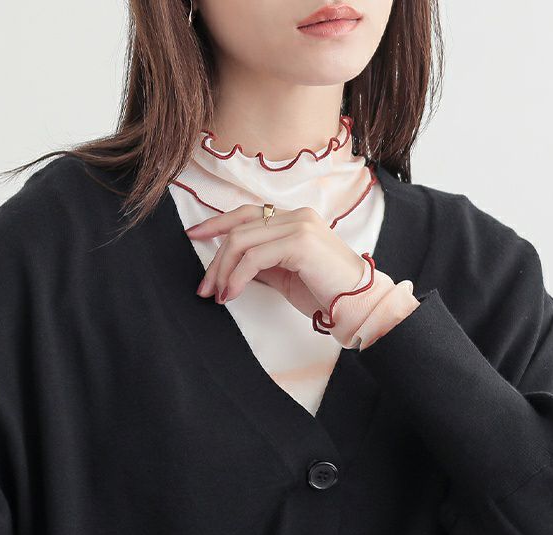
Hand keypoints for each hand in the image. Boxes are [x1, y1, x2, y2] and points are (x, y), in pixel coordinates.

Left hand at [186, 204, 418, 346]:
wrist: (358, 304)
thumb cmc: (326, 293)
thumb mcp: (286, 275)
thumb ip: (262, 265)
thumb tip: (231, 267)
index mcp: (295, 219)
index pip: (247, 213)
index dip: (217, 222)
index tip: (194, 236)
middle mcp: (297, 216)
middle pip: (240, 228)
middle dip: (216, 260)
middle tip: (204, 287)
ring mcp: (299, 226)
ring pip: (242, 241)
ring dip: (223, 271)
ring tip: (218, 295)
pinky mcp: (299, 243)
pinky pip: (254, 257)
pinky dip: (237, 277)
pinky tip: (232, 293)